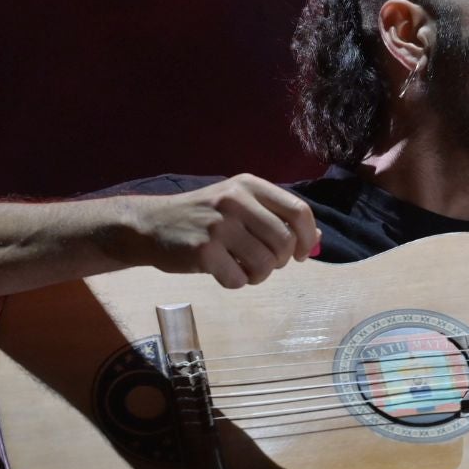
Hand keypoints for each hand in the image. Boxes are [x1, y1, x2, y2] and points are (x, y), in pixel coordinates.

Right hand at [126, 174, 320, 287]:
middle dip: (281, 261)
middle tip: (265, 264)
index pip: (298, 210)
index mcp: (249, 185)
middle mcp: (236, 201)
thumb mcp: (239, 205)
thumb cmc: (203, 217)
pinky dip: (236, 282)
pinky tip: (222, 272)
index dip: (307, 237)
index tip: (301, 254)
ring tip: (244, 269)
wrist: (151, 225)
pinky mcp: (203, 251)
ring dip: (259, 275)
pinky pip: (239, 279)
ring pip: (265, 264)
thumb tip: (317, 238)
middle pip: (284, 241)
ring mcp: (218, 225)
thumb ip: (275, 217)